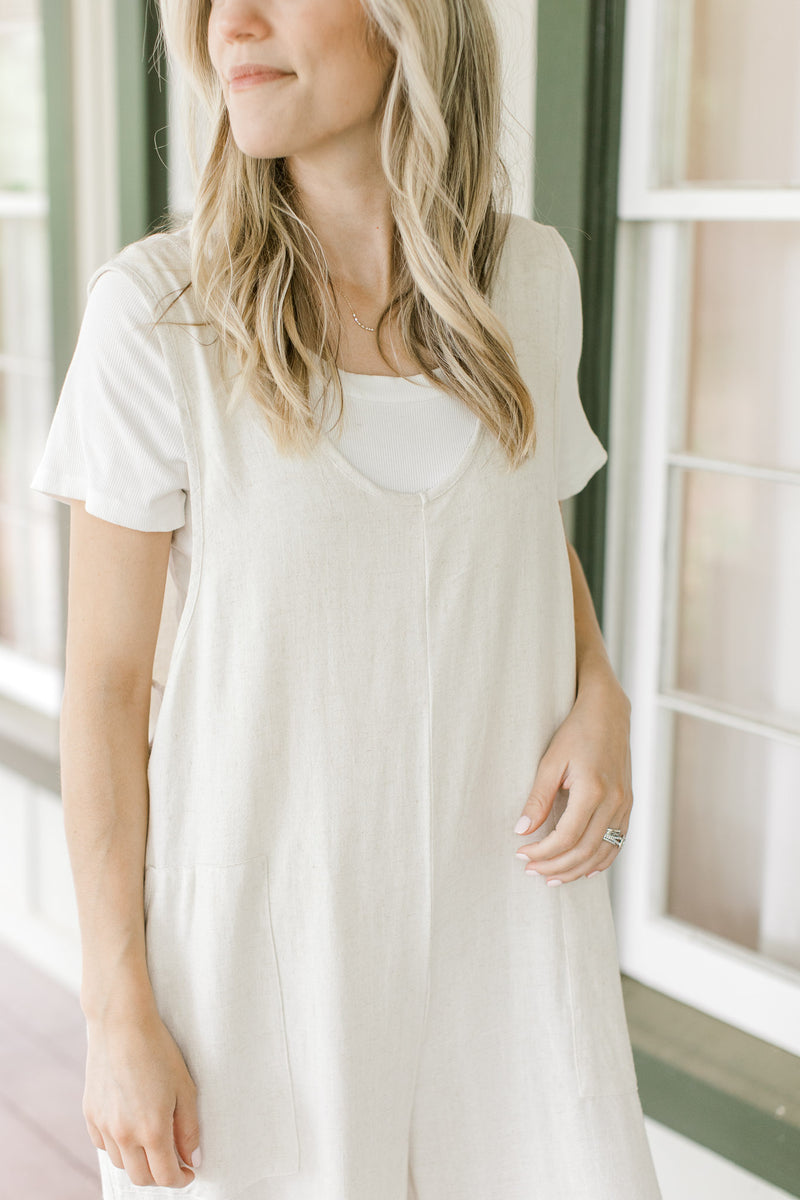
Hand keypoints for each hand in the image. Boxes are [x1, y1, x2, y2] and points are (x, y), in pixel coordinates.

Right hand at [83, 1003, 200, 1187]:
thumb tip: (193, 1160)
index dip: (181, 1179)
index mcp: (152, 1129)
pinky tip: (131, 1131)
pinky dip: (119, 1147)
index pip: (165, 1176)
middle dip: (160, 1176)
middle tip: (173, 1162)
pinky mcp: (90, 1115)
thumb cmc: (159, 1051)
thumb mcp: (185, 1088)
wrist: (121, 1024)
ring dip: (139, 1162)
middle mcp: (124, 1134)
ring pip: (122, 1163)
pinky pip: (104, 1145)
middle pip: (141, 1178)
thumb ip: (190, 1128)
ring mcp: (104, 1126)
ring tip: (153, 1143)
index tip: (189, 1172)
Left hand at [514, 671, 632, 884]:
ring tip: (551, 877)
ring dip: (576, 870)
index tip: (521, 854)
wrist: (608, 712)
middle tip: (531, 870)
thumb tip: (521, 830)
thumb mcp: (550, 761)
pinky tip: (583, 870)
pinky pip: (617, 843)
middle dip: (555, 867)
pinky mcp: (628, 805)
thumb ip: (537, 798)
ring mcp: (624, 805)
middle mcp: (614, 802)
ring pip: (602, 853)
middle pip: (584, 851)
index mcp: (593, 790)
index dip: (542, 852)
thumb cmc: (576, 732)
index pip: (566, 837)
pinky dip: (599, 861)